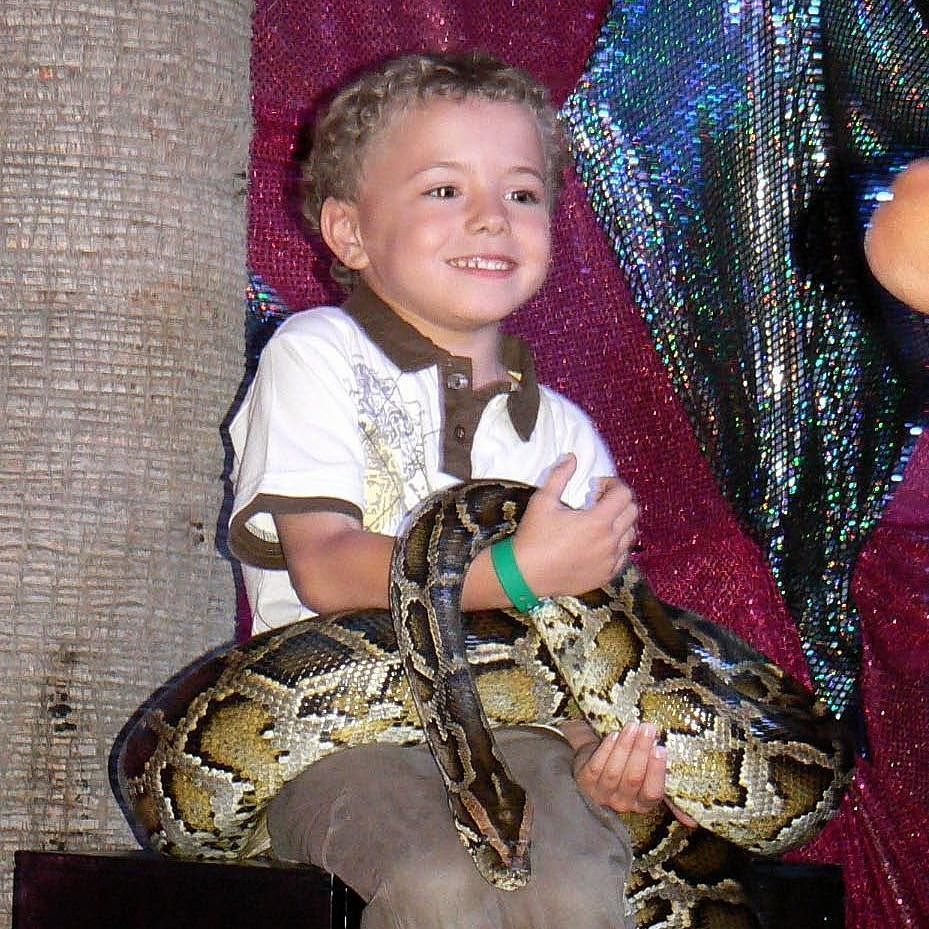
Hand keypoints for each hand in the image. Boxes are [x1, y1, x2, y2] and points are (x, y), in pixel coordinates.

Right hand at [513, 455, 638, 598]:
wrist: (525, 575)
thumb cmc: (533, 536)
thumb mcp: (542, 500)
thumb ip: (560, 476)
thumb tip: (572, 457)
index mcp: (598, 521)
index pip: (624, 494)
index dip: (613, 484)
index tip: (596, 487)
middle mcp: (610, 542)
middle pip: (633, 512)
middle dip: (619, 501)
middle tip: (599, 501)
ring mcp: (610, 561)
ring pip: (631, 534)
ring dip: (621, 522)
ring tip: (600, 522)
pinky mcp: (606, 576)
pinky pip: (624, 556)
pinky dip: (618, 545)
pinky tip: (599, 542)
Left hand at [568, 720, 697, 825]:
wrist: (595, 760)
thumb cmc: (628, 768)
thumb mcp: (648, 782)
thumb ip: (669, 796)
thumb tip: (693, 824)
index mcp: (642, 805)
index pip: (652, 793)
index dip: (656, 772)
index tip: (661, 748)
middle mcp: (622, 804)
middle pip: (633, 779)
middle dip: (641, 751)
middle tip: (648, 728)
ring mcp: (601, 794)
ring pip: (614, 772)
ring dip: (625, 746)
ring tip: (633, 726)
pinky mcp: (584, 782)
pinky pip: (596, 767)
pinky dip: (606, 750)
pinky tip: (614, 735)